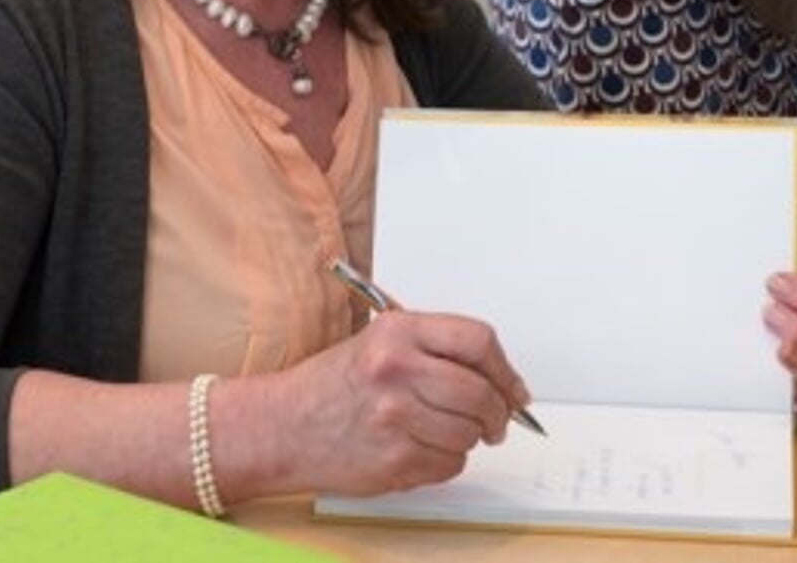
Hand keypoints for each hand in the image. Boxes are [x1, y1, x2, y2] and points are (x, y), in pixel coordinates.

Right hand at [276, 310, 525, 495]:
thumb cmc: (332, 385)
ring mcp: (395, 416)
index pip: (478, 340)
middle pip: (481, 392)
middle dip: (498, 413)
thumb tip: (502, 380)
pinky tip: (419, 448)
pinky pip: (450, 464)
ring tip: (441, 432)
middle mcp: (397, 369)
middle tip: (496, 422)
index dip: (505, 369)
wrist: (282, 426)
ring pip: (469, 433)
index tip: (514, 389)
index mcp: (398, 332)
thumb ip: (438, 351)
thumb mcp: (382, 343)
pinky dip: (445, 461)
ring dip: (468, 439)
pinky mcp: (394, 457)